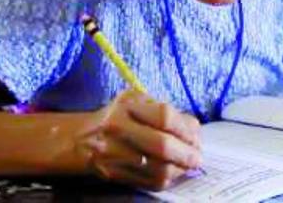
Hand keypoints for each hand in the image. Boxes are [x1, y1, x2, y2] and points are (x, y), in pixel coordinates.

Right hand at [81, 90, 201, 189]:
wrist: (84, 138)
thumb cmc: (119, 115)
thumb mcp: (137, 101)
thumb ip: (165, 110)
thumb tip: (193, 129)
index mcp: (127, 107)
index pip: (164, 116)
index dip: (186, 129)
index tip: (196, 137)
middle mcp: (118, 129)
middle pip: (162, 145)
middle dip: (186, 153)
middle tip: (198, 157)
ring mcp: (115, 154)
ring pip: (158, 168)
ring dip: (180, 169)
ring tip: (188, 164)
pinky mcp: (116, 174)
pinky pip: (150, 182)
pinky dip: (168, 179)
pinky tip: (174, 171)